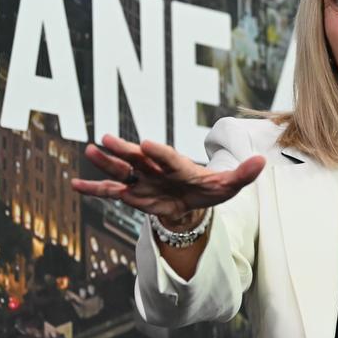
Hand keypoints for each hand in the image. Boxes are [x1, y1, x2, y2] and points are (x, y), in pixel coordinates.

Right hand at [70, 134, 265, 220]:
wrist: (194, 199)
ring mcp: (141, 180)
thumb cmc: (211, 188)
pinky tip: (74, 185)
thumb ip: (243, 174)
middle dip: (125, 149)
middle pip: (140, 158)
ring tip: (89, 150)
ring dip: (106, 162)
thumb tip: (263, 162)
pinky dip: (93, 190)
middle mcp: (156, 168)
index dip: (159, 152)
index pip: (169, 157)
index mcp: (179, 164)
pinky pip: (110, 192)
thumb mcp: (230, 185)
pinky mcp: (132, 194)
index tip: (147, 143)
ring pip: (121, 171)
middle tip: (108, 138)